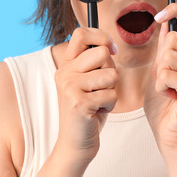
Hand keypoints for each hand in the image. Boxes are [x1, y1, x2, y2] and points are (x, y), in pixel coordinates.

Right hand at [53, 26, 119, 161]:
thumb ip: (94, 63)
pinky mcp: (79, 103)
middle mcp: (64, 73)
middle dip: (111, 70)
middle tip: (101, 87)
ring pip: (111, 74)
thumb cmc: (88, 111)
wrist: (75, 143)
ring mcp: (70, 87)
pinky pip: (112, 94)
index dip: (102, 36)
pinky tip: (97, 112)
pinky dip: (110, 104)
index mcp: (66, 65)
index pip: (81, 33)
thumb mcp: (88, 82)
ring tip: (99, 101)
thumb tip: (110, 45)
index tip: (112, 50)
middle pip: (102, 53)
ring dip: (112, 90)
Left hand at [143, 3, 176, 154]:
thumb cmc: (164, 106)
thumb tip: (164, 24)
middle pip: (172, 39)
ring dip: (159, 76)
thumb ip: (163, 50)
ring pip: (168, 57)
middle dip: (160, 60)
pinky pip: (166, 74)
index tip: (158, 16)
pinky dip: (161, 87)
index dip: (176, 10)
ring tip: (169, 90)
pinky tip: (171, 97)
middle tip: (166, 81)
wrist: (170, 134)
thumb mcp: (159, 71)